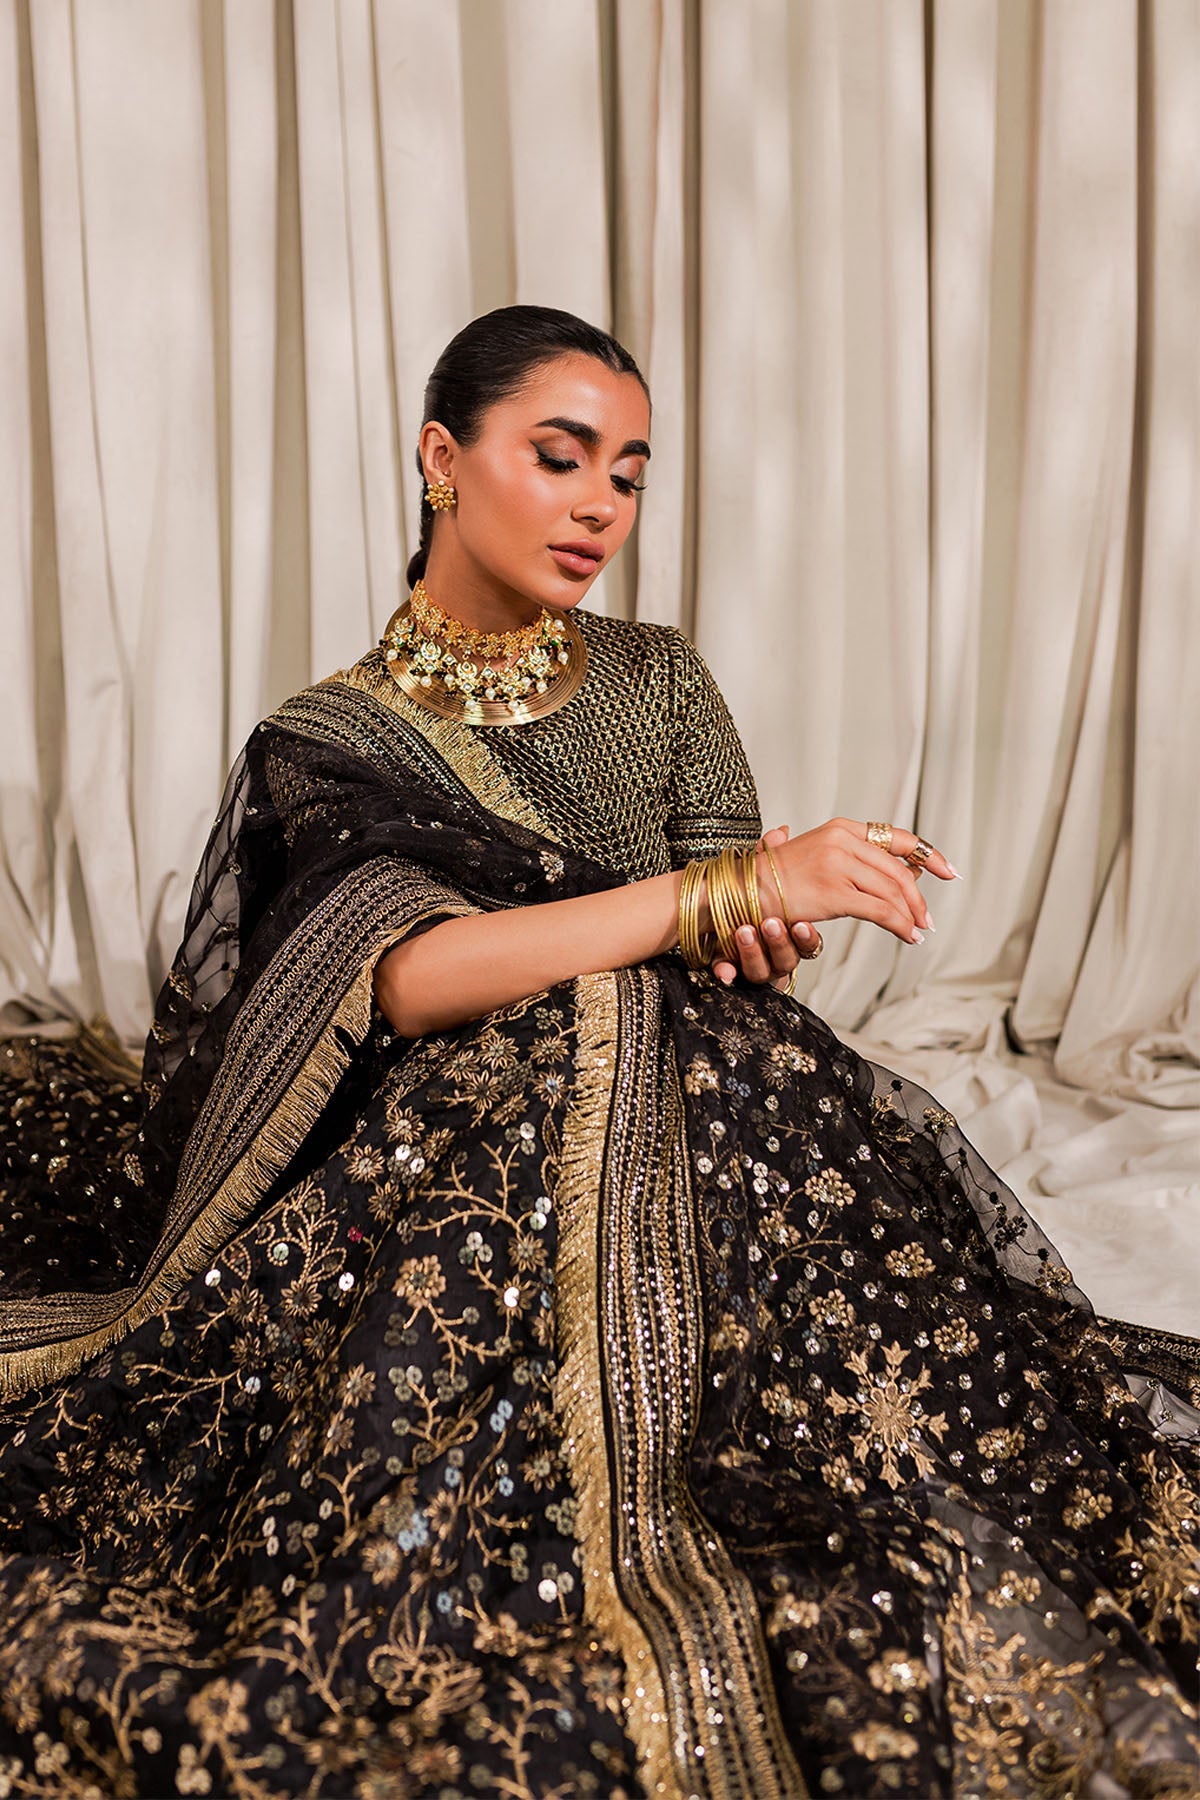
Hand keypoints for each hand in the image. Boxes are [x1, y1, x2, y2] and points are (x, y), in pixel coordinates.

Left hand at [710, 827, 818, 989]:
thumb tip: (778, 832)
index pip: (807, 941)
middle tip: (770, 923)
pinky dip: (727, 971)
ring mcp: (756, 966)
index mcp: (791, 935)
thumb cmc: (752, 899)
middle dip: (778, 941)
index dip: (806, 935)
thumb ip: (770, 860)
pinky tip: (723, 969)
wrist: (719, 917)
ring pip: (761, 970)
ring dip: (752, 952)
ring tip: (743, 930)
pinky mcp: (732, 972)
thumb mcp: (762, 878)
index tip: (801, 922)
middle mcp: (778, 954)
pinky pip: (731, 977)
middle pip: (787, 959)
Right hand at [770, 816, 954, 943]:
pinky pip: (879, 910)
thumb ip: (858, 860)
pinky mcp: (834, 892)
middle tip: (927, 918)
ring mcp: (838, 865)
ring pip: (892, 892)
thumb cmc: (779, 878)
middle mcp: (842, 840)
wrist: (745, 889)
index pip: (897, 838)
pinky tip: (906, 935)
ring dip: (910, 916)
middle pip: (898, 870)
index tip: (948, 871)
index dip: (927, 855)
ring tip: (917, 932)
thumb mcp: (820, 855)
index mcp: (841, 828)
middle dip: (918, 898)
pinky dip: (899, 925)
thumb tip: (905, 874)